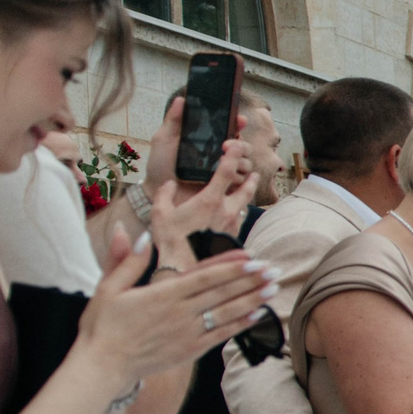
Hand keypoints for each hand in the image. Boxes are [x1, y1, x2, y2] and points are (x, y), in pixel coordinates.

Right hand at [78, 233, 278, 382]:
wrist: (102, 366)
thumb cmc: (102, 326)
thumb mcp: (108, 287)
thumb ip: (126, 260)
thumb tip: (137, 233)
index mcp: (162, 293)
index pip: (204, 275)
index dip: (230, 266)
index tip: (252, 257)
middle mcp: (180, 312)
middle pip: (222, 292)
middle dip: (249, 279)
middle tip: (273, 269)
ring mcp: (188, 332)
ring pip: (226, 312)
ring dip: (252, 299)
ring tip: (273, 287)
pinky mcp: (190, 350)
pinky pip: (221, 334)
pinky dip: (241, 324)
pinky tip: (257, 314)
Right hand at [141, 142, 258, 267]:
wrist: (186, 270)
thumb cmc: (171, 241)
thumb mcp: (160, 213)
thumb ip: (165, 195)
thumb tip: (168, 184)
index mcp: (210, 200)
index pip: (227, 170)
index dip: (234, 154)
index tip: (238, 144)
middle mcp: (226, 211)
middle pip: (246, 188)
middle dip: (250, 177)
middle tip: (252, 171)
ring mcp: (233, 226)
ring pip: (245, 205)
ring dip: (246, 195)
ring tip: (247, 189)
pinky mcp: (234, 239)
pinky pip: (240, 222)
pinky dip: (238, 214)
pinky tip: (233, 215)